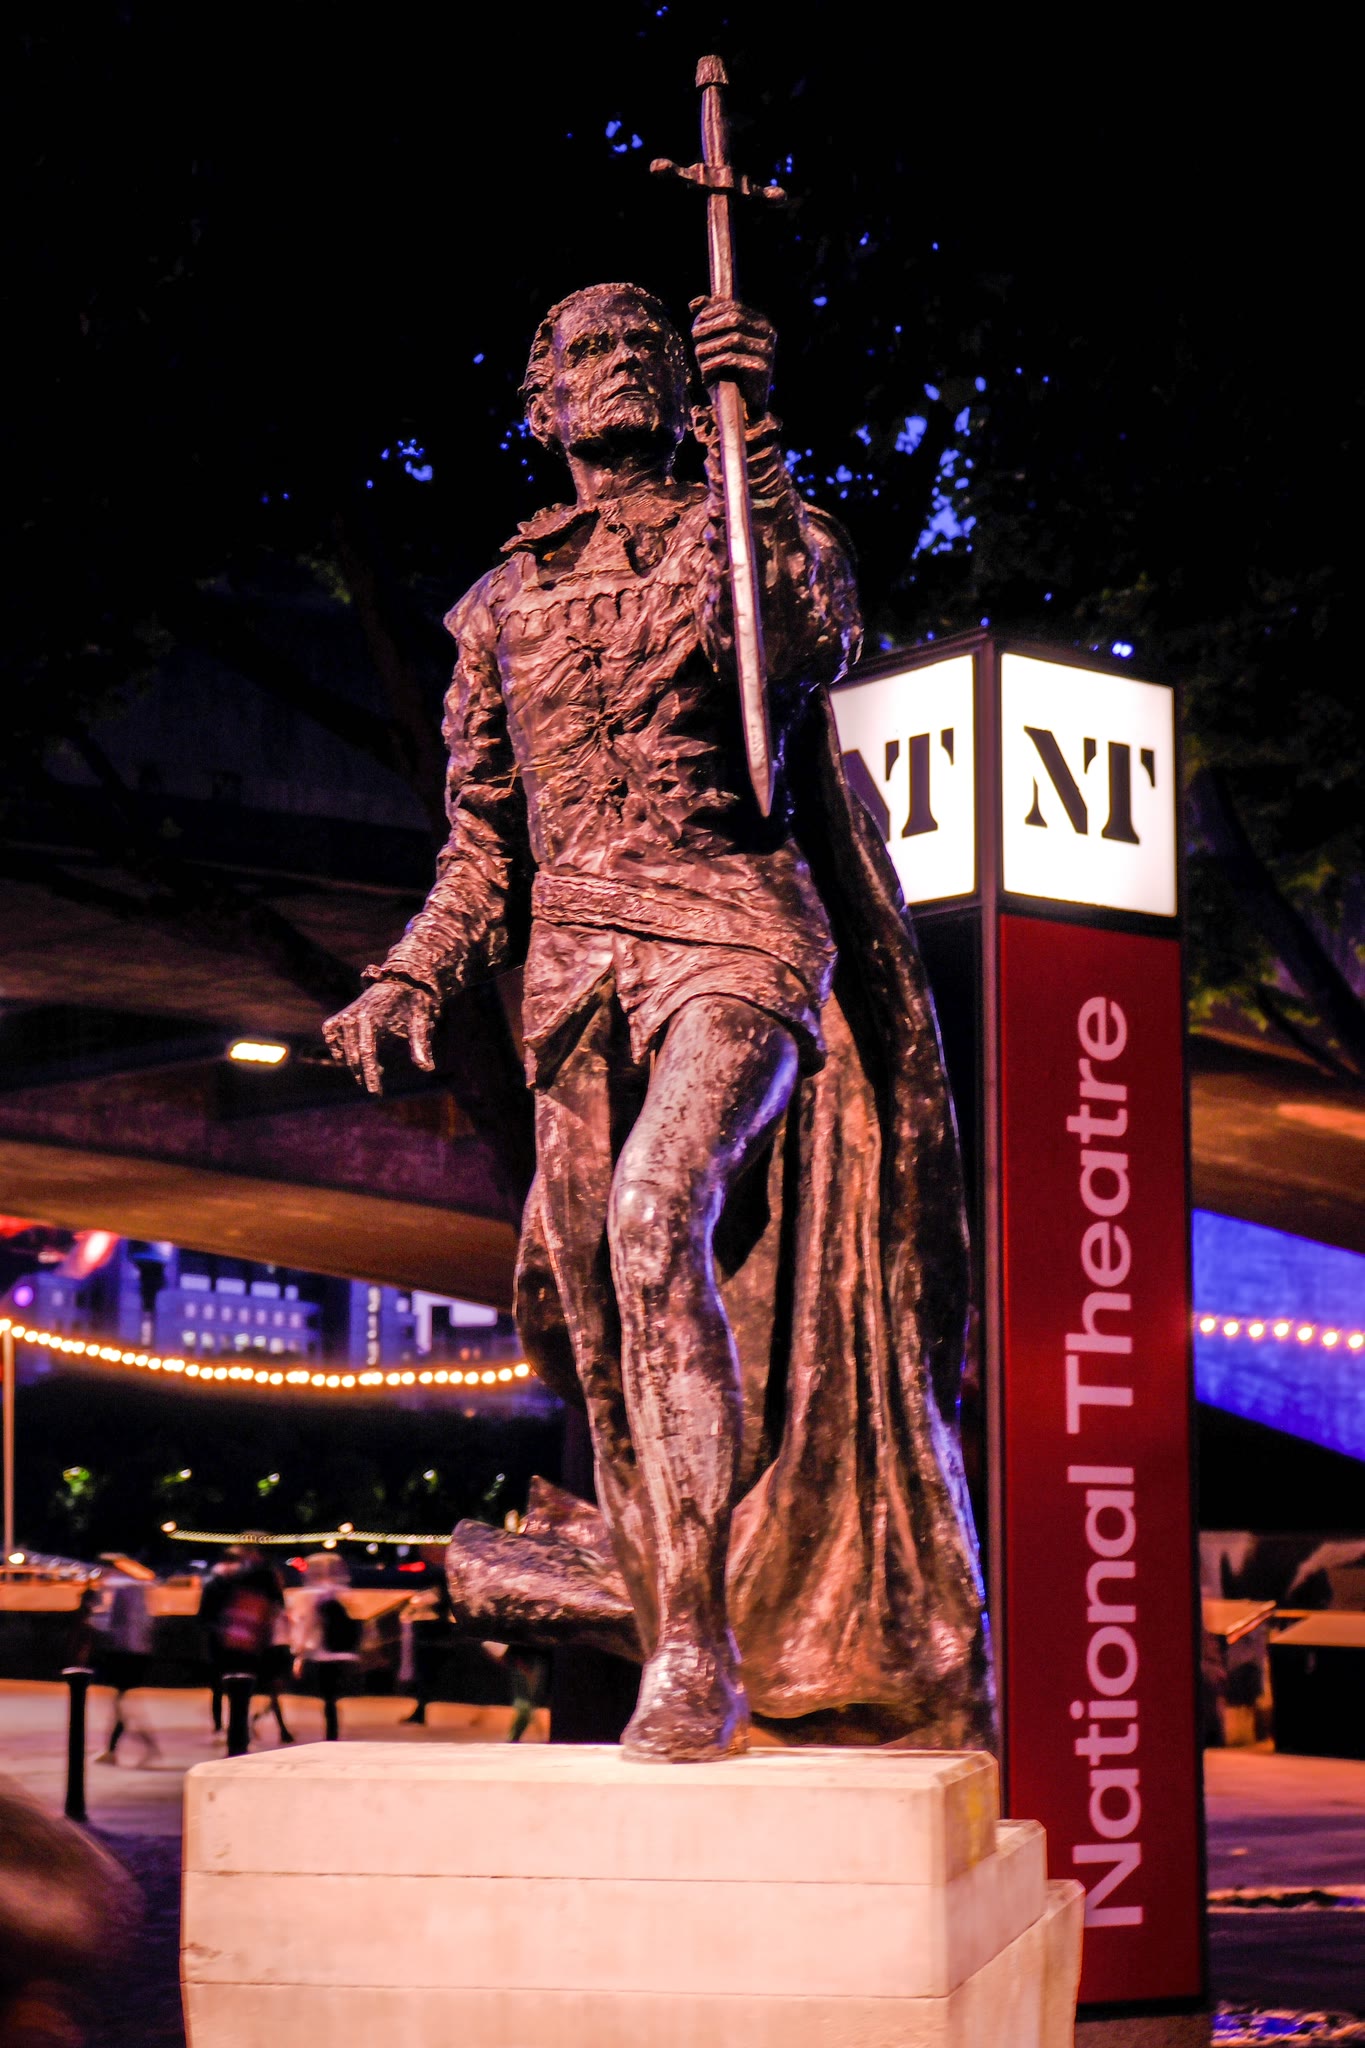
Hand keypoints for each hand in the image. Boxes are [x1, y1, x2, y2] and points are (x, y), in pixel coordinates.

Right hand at [322, 980, 436, 1095]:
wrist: (402, 981)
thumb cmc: (412, 1003)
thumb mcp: (419, 1022)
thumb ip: (420, 1045)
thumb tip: (427, 1068)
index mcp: (370, 1018)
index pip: (366, 1053)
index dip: (370, 1075)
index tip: (375, 1094)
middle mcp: (352, 1016)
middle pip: (353, 1055)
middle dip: (364, 1074)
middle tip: (377, 1089)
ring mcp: (344, 1015)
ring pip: (341, 1048)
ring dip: (355, 1063)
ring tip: (377, 1069)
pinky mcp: (340, 1016)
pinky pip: (331, 1035)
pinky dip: (338, 1048)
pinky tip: (351, 1058)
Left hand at [690, 296, 774, 417]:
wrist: (744, 405)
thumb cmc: (730, 371)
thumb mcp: (719, 342)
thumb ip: (711, 320)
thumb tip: (694, 303)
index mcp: (760, 324)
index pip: (734, 307)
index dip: (713, 311)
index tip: (696, 321)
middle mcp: (768, 334)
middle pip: (734, 319)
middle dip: (711, 326)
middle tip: (694, 336)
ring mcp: (767, 351)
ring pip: (733, 338)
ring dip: (710, 345)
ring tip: (698, 354)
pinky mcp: (762, 368)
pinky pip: (733, 359)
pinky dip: (715, 362)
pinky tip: (705, 369)